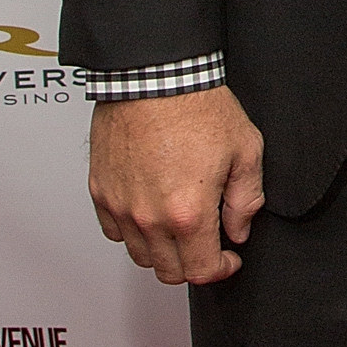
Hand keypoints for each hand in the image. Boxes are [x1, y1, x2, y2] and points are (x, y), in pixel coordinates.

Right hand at [89, 86, 264, 285]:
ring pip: (139, 255)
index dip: (220, 270)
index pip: (201, 271)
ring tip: (179, 228)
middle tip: (206, 244)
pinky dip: (132, 231)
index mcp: (188, 213)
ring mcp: (120, 206)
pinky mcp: (100, 190)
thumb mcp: (245, 151)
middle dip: (193, 264)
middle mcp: (149, 217)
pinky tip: (151, 212)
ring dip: (162, 251)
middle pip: (168, 271)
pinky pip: (114, 231)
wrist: (154, 75)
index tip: (227, 258)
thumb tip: (238, 230)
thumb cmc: (196, 105)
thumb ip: (246, 200)